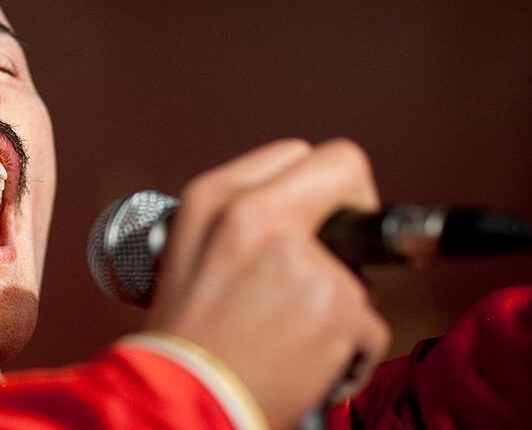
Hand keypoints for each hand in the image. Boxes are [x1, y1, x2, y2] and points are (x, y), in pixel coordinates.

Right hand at [146, 139, 390, 428]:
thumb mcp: (187, 252)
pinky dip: (347, 351)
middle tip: (341, 253)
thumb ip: (239, 218)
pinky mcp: (338, 308)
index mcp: (213, 197)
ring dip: (338, 302)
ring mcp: (302, 260)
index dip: (315, 186)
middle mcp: (255, 215)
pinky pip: (370, 324)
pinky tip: (304, 363)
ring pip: (360, 266)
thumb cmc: (184, 340)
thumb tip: (303, 211)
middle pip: (345, 168)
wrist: (184, 402)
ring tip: (288, 333)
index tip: (320, 217)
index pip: (295, 153)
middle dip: (357, 207)